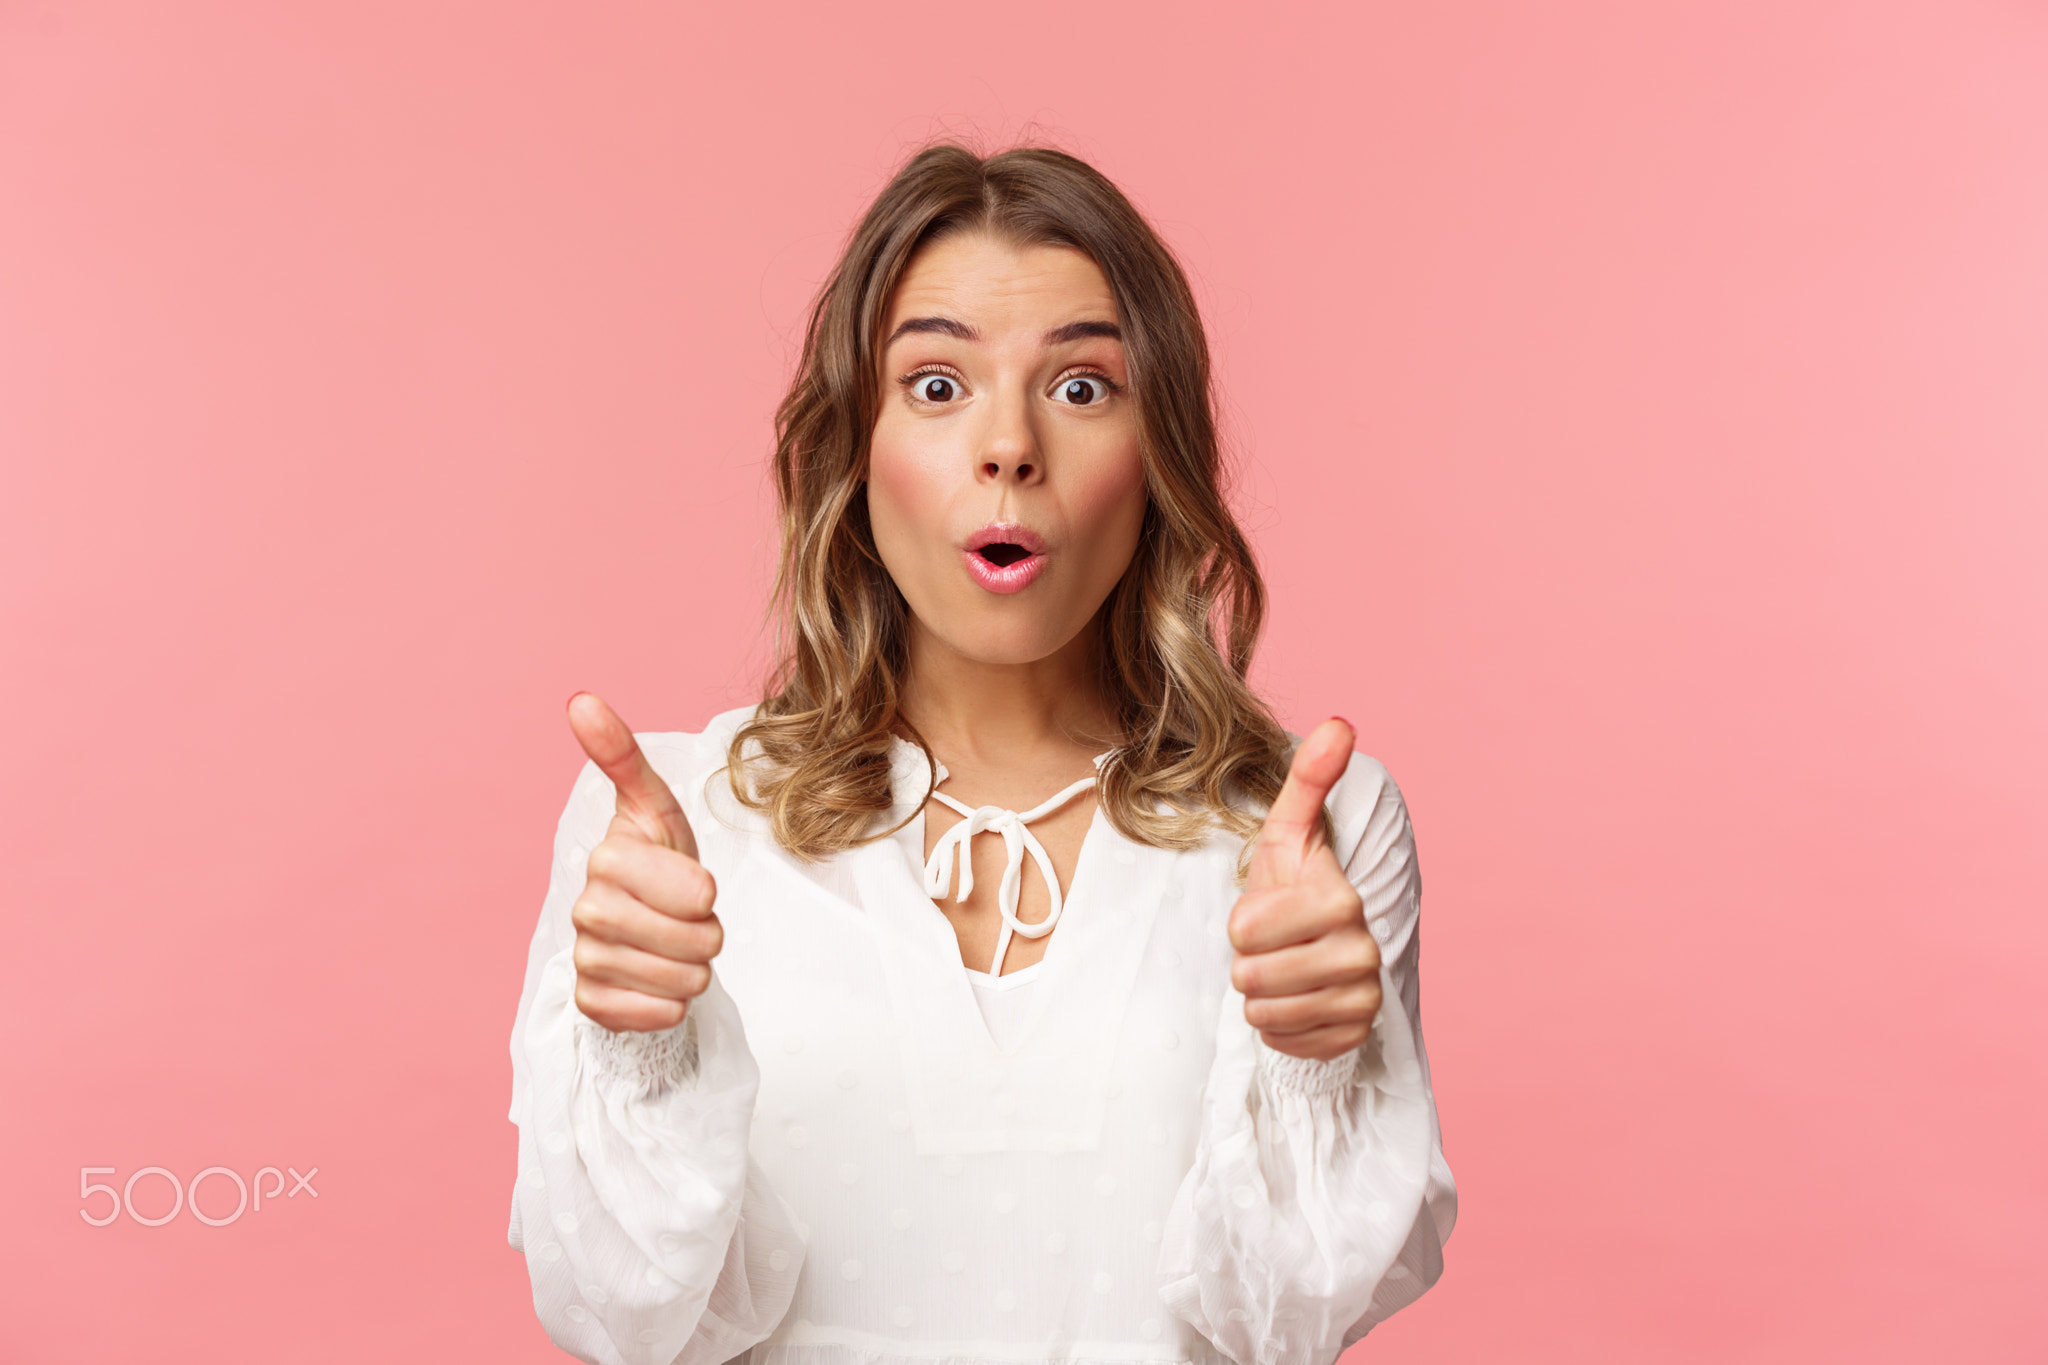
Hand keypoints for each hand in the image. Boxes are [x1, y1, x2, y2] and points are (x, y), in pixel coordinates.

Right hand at [565, 693, 720, 1032]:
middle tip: (694, 922)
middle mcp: (586, 910)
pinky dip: (670, 1005)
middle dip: (708, 934)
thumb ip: (623, 756)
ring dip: (694, 968)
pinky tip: (658, 983)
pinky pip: (654, 1016)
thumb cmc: (660, 862)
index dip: (706, 894)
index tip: (700, 888)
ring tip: (679, 949)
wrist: (647, 928)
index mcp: (607, 859)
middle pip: (689, 939)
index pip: (692, 892)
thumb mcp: (656, 806)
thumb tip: (580, 699)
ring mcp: (585, 958)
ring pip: (679, 980)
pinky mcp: (591, 1003)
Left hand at [1228, 718, 1381, 1061]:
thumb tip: (1339, 721)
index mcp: (1342, 901)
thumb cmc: (1292, 886)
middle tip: (1271, 945)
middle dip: (1248, 961)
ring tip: (1282, 969)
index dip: (1241, 923)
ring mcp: (1361, 1001)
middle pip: (1251, 976)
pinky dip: (1279, 1026)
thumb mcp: (1289, 833)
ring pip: (1263, 1013)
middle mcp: (1361, 954)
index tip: (1263, 912)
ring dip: (1261, 993)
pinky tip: (1296, 1000)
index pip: (1246, 931)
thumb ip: (1309, 780)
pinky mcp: (1351, 1039)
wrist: (1317, 947)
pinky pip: (1283, 1042)